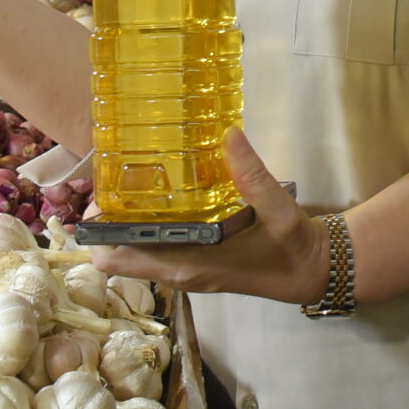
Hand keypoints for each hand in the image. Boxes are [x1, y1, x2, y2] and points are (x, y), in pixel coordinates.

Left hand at [87, 129, 326, 305]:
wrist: (312, 273)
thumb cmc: (293, 248)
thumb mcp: (280, 211)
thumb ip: (254, 177)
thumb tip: (229, 135)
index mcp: (188, 265)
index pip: (117, 261)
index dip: (96, 232)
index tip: (98, 195)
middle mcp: (180, 273)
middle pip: (118, 256)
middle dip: (107, 222)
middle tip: (115, 178)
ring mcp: (187, 272)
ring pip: (136, 253)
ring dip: (126, 225)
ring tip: (133, 181)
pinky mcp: (196, 265)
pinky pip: (156, 251)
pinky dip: (148, 228)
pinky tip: (163, 196)